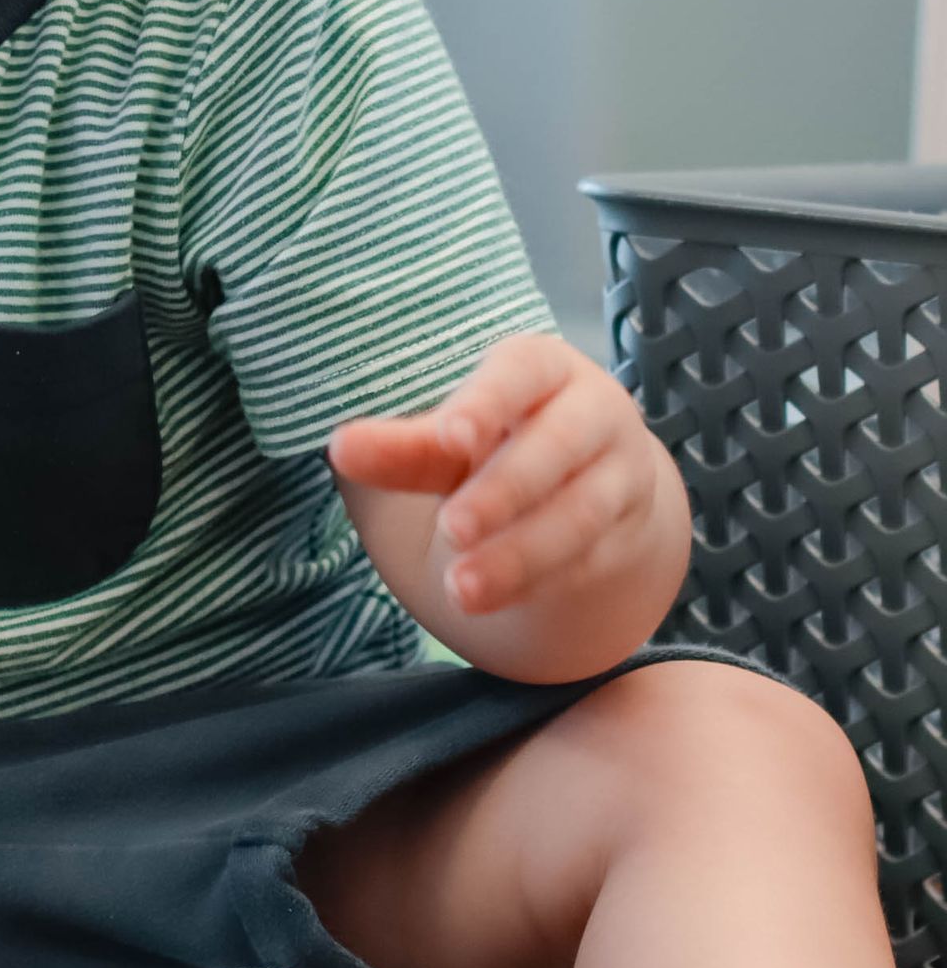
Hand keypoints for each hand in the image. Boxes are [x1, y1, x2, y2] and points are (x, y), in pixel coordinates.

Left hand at [330, 333, 683, 620]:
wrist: (583, 478)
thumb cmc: (499, 439)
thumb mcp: (452, 436)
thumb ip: (402, 446)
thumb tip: (340, 448)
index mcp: (543, 368)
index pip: (521, 373)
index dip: (488, 402)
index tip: (451, 435)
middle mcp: (595, 413)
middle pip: (557, 447)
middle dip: (504, 490)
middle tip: (451, 528)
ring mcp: (621, 474)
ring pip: (580, 514)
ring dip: (520, 554)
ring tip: (460, 588)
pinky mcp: (628, 533)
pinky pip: (590, 559)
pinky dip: (540, 581)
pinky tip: (492, 599)